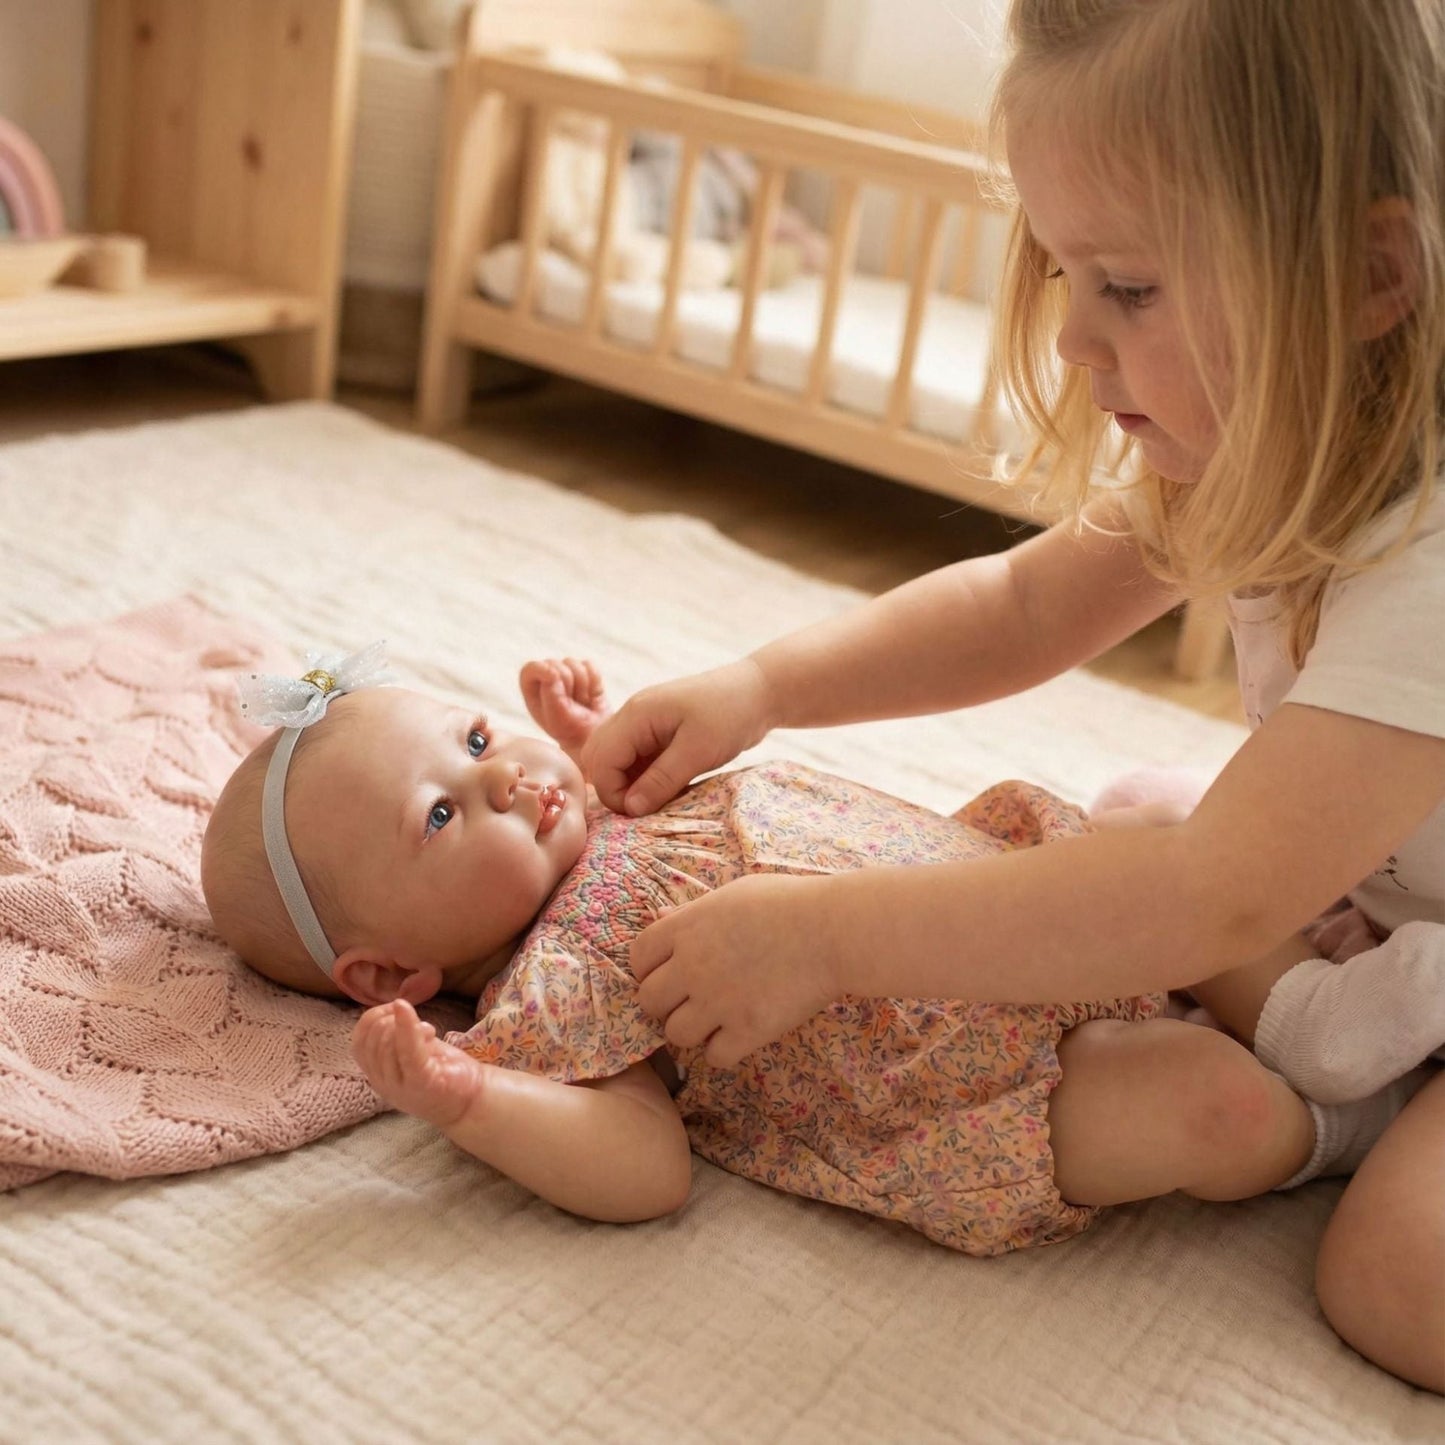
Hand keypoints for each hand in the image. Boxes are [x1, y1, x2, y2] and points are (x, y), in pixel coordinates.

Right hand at [352, 999, 487, 1128]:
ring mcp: (399, 1086)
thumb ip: (399, 1037)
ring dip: (409, 1026)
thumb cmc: (444, 1072)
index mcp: (377, 1075)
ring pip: (387, 1043)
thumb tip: (396, 1006)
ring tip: (430, 1033)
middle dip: (393, 1020)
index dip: (373, 1017)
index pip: (359, 1041)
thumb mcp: (415, 1053)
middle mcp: (382, 1083)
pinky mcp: (420, 1082)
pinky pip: (407, 1051)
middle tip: (420, 1026)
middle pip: (373, 1039)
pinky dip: (408, 1027)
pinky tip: (412, 1014)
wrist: (473, 1102)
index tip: (397, 1007)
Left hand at [519, 656, 608, 756]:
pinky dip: (594, 681)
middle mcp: (547, 678)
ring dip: (582, 686)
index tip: (554, 677)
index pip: (531, 668)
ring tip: (581, 702)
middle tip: (571, 704)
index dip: (542, 669)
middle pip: (556, 664)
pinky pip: (590, 666)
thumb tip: (553, 671)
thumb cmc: (569, 728)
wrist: (594, 735)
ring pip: (574, 664)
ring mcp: (567, 674)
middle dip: (568, 684)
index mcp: (532, 688)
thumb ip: (550, 692)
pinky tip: (591, 695)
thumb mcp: (556, 715)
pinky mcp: (585, 672)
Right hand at [583, 658, 774, 814]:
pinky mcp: (658, 734)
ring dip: (630, 784)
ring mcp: (644, 725)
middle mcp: (632, 717)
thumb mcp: (698, 751)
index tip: (640, 813)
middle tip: (645, 808)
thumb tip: (630, 809)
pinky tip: (667, 789)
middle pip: (599, 759)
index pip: (601, 761)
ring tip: (659, 800)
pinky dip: (644, 778)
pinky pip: (637, 760)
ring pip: (617, 761)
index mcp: (636, 715)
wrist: (759, 691)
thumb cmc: (730, 714)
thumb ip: (661, 780)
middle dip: (614, 788)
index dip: (613, 792)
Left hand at [630, 873, 839, 1065]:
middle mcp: (693, 966)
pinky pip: (714, 1057)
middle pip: (649, 1001)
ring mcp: (718, 1001)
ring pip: (676, 1034)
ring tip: (717, 1019)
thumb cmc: (788, 903)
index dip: (648, 969)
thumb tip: (661, 920)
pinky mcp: (747, 1030)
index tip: (668, 973)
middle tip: (691, 1000)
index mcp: (686, 928)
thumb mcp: (731, 895)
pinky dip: (723, 1050)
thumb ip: (692, 913)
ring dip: (693, 1030)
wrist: (834, 930)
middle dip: (666, 1003)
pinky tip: (739, 1034)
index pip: (637, 958)